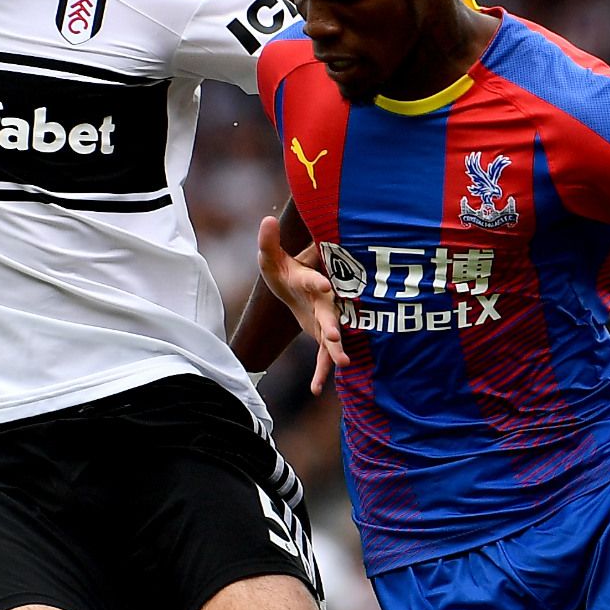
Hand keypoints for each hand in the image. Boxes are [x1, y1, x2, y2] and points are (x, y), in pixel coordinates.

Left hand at [256, 215, 348, 394]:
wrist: (296, 287)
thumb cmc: (286, 270)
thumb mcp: (272, 258)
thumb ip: (269, 242)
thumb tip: (265, 220)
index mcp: (311, 280)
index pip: (314, 280)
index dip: (319, 282)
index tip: (327, 286)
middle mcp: (324, 301)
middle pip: (330, 313)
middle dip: (333, 323)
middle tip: (335, 334)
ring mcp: (326, 320)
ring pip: (333, 335)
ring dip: (337, 349)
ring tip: (343, 362)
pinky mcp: (322, 335)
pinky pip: (322, 357)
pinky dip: (321, 373)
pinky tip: (315, 390)